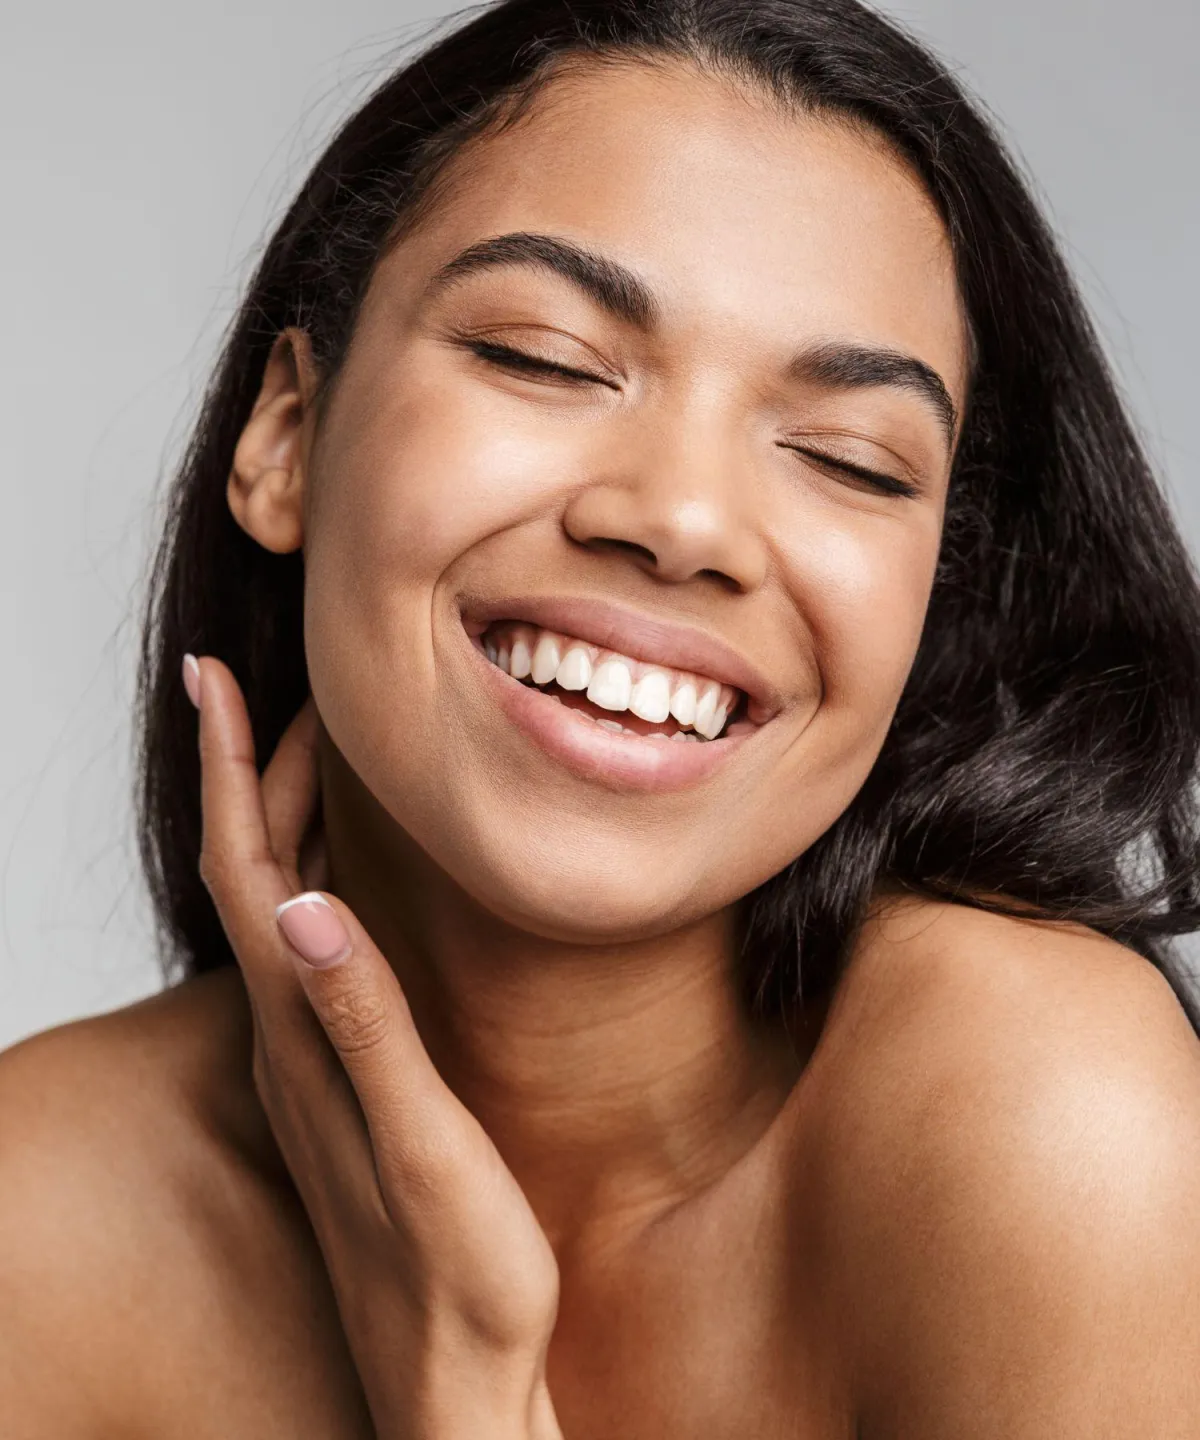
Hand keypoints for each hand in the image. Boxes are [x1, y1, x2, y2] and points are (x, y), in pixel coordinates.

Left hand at [184, 654, 562, 1439]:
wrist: (453, 1387)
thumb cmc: (457, 1279)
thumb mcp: (422, 1150)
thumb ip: (365, 1030)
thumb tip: (305, 908)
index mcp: (301, 1037)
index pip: (244, 873)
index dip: (229, 770)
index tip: (214, 677)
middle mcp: (290, 1041)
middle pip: (254, 876)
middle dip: (256, 772)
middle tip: (282, 686)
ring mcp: (312, 1066)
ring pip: (281, 911)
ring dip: (284, 822)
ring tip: (312, 758)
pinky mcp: (344, 1086)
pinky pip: (312, 952)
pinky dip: (317, 884)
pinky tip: (348, 883)